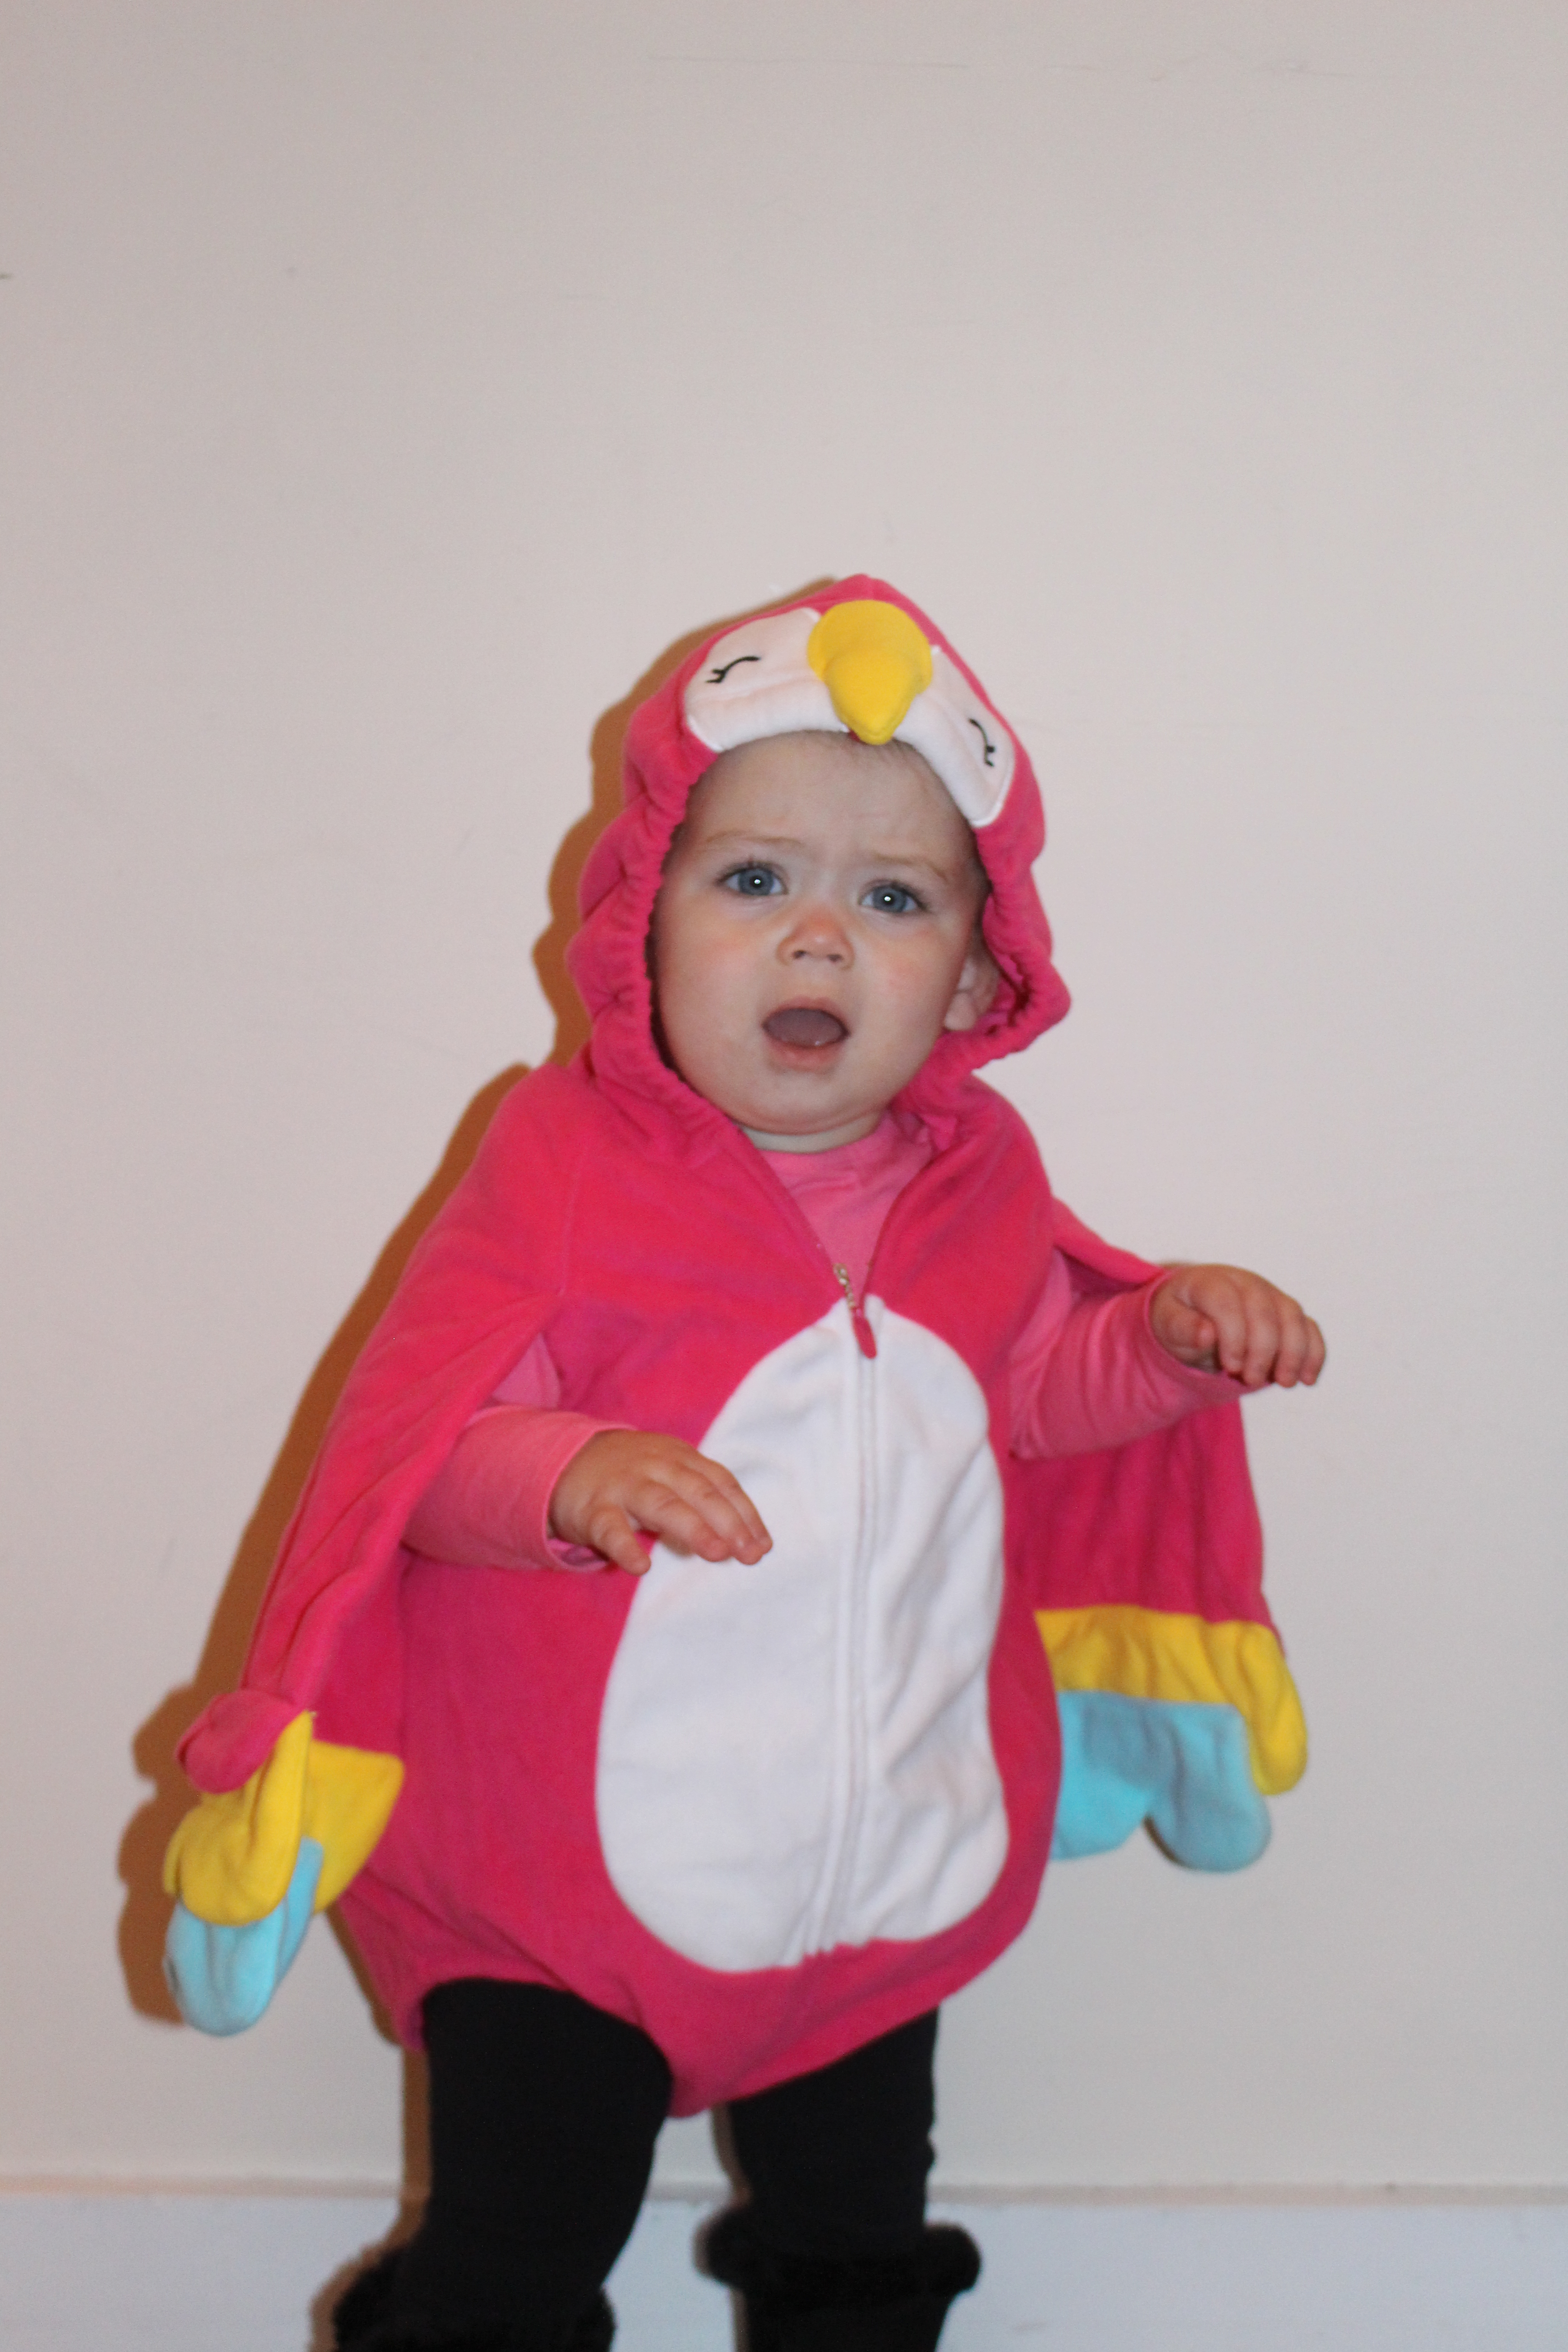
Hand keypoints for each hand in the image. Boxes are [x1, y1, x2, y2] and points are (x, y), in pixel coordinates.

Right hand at [550, 1429, 772, 1574]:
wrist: (565, 1458)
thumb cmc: (633, 1474)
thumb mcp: (669, 1473)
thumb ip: (701, 1500)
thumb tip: (742, 1541)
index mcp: (681, 1458)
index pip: (720, 1482)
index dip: (745, 1513)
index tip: (763, 1544)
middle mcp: (656, 1466)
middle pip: (698, 1491)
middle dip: (728, 1521)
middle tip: (750, 1553)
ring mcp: (624, 1485)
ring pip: (661, 1504)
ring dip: (692, 1528)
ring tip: (717, 1554)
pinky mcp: (593, 1508)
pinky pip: (610, 1527)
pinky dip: (626, 1547)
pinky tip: (642, 1567)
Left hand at [1150, 1265, 1324, 1389]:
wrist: (1193, 1312)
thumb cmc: (1178, 1318)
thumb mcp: (1167, 1325)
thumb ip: (1182, 1328)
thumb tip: (1207, 1334)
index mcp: (1210, 1282)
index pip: (1228, 1303)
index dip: (1233, 1337)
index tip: (1231, 1367)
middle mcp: (1245, 1283)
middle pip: (1265, 1311)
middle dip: (1263, 1350)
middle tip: (1250, 1380)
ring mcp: (1270, 1295)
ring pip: (1293, 1317)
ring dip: (1294, 1353)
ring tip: (1284, 1383)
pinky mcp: (1287, 1313)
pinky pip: (1309, 1328)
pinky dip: (1313, 1353)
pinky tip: (1308, 1379)